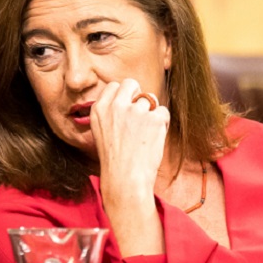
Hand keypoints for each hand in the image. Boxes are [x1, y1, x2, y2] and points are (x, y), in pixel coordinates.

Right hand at [90, 78, 168, 204]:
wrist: (126, 179)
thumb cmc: (115, 161)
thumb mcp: (102, 133)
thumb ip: (112, 113)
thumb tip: (130, 99)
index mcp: (100, 109)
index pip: (114, 86)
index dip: (123, 95)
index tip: (126, 107)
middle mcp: (116, 106)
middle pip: (131, 83)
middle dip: (138, 95)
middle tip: (140, 114)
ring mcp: (136, 111)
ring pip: (150, 98)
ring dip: (151, 113)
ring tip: (145, 134)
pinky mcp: (154, 118)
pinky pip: (163, 112)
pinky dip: (162, 124)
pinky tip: (153, 139)